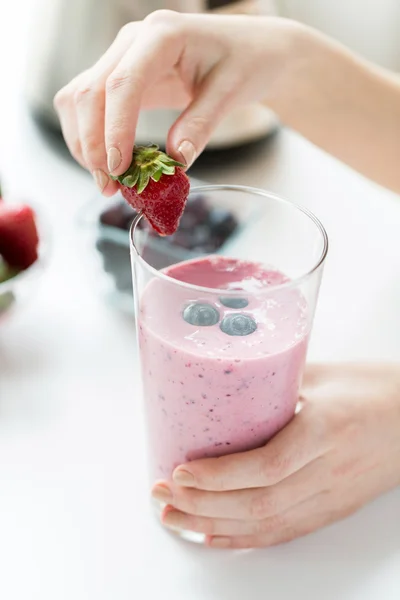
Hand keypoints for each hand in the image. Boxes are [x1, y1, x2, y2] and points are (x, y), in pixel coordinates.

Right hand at [53, 10, 299, 193]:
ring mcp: (122, 57)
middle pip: (89, 92)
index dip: (114, 130)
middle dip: (92, 145)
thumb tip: (176, 159)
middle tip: (109, 187)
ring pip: (79, 99)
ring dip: (85, 144)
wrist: (250, 50)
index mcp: (162, 35)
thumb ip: (201, 124)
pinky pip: (90, 105)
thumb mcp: (230, 93)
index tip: (119, 169)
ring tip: (108, 182)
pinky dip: (92, 138)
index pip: (122, 83)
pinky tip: (109, 164)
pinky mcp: (120, 76)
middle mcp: (133, 42)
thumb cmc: (245, 63)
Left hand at [152, 364, 399, 548]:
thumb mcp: (324, 373)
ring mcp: (333, 495)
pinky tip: (216, 535)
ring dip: (214, 525)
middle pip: (260, 503)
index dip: (220, 476)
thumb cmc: (375, 387)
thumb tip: (225, 388)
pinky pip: (286, 531)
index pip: (268, 466)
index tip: (182, 470)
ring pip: (268, 524)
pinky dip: (246, 537)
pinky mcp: (334, 507)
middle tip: (163, 493)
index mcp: (327, 428)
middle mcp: (330, 469)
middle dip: (203, 505)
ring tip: (175, 517)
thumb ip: (275, 382)